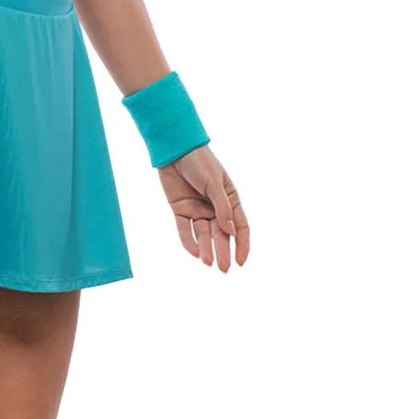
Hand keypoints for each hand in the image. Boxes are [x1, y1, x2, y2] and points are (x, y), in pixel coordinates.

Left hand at [159, 146, 249, 271]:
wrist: (175, 149)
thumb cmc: (200, 162)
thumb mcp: (214, 183)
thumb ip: (222, 207)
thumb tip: (232, 231)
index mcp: (230, 200)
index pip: (240, 226)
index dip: (242, 244)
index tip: (241, 261)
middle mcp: (215, 208)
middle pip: (221, 235)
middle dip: (223, 252)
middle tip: (225, 269)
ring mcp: (198, 210)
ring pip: (204, 235)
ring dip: (206, 249)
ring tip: (208, 263)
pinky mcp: (181, 211)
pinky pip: (185, 230)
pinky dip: (189, 241)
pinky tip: (194, 253)